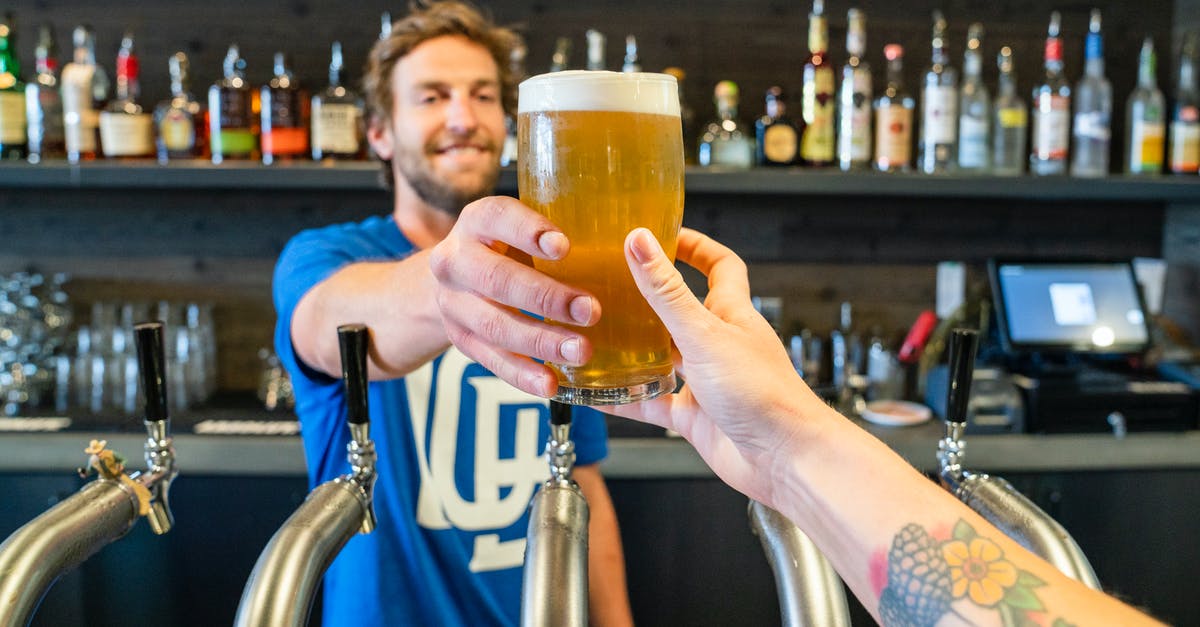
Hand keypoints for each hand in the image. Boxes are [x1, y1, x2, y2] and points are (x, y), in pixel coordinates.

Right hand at [428, 196, 599, 396]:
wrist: (460, 279)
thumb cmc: (512, 248)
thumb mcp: (527, 228)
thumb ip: (565, 231)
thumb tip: (640, 240)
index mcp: (478, 221)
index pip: (497, 217)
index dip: (528, 231)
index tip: (564, 246)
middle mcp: (455, 260)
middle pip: (497, 279)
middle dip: (546, 297)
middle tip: (590, 310)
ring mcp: (453, 303)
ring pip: (495, 325)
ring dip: (541, 341)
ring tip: (581, 350)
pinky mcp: (460, 339)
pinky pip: (491, 360)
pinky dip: (523, 374)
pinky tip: (551, 383)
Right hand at [605, 228, 836, 508]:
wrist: (784, 458)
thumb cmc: (763, 394)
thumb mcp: (704, 333)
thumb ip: (667, 291)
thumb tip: (640, 240)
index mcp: (731, 313)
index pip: (719, 266)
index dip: (695, 246)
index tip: (664, 233)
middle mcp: (718, 343)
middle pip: (681, 309)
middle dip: (649, 296)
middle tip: (613, 282)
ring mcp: (705, 380)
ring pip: (662, 356)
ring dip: (632, 347)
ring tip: (595, 332)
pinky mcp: (693, 416)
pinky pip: (651, 403)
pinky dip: (625, 397)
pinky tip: (598, 393)